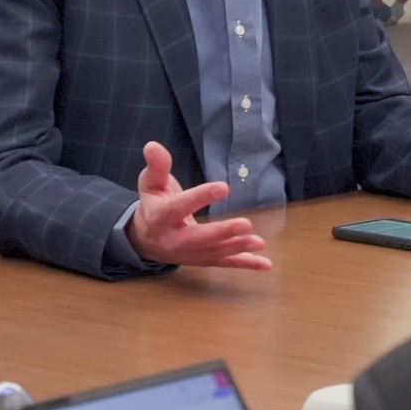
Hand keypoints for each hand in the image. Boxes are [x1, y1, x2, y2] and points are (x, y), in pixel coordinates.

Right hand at [129, 141, 271, 269]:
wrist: (144, 240)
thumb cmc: (153, 205)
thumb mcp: (151, 184)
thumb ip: (157, 166)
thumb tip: (153, 145)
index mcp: (161, 216)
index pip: (180, 207)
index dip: (201, 197)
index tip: (224, 187)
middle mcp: (174, 239)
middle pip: (198, 237)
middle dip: (222, 232)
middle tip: (245, 224)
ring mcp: (190, 253)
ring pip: (214, 252)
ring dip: (237, 248)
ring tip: (258, 242)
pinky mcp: (203, 260)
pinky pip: (225, 264)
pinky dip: (246, 264)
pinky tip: (266, 264)